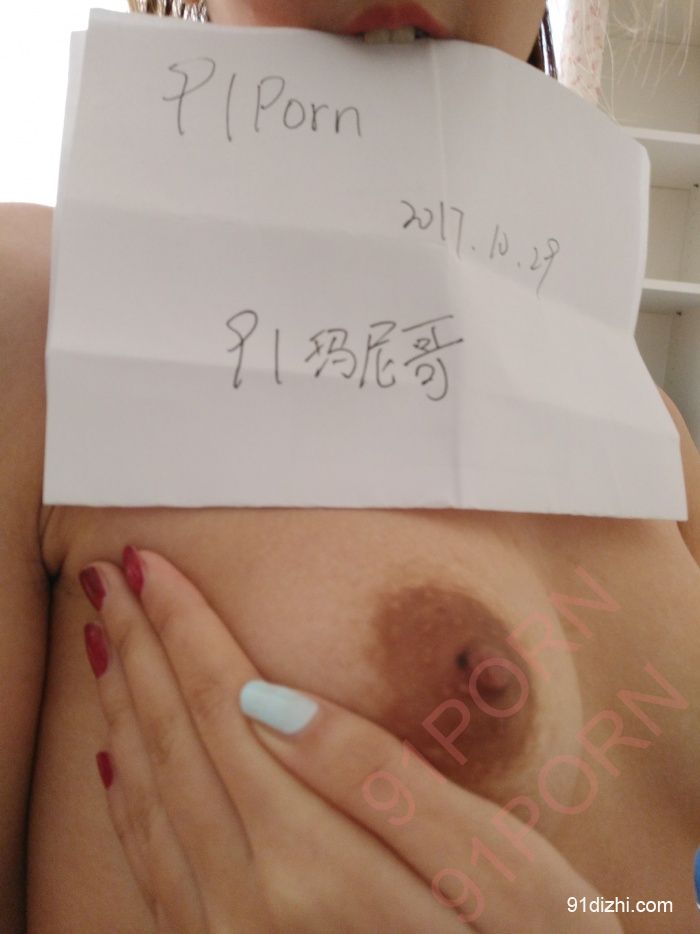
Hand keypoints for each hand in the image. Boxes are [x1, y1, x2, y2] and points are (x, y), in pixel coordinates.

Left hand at [79, 547, 621, 933]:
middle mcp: (249, 909)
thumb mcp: (491, 862)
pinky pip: (151, 871)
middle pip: (174, 743)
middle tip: (106, 576)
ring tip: (104, 638)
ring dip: (122, 706)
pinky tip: (116, 760)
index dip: (184, 628)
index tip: (149, 562)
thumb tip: (267, 696)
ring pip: (150, 799)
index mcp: (312, 866)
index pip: (226, 708)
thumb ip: (373, 779)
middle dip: (139, 648)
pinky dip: (129, 799)